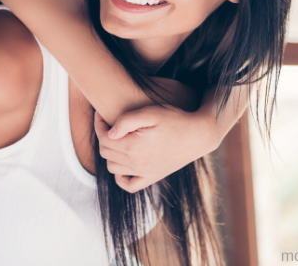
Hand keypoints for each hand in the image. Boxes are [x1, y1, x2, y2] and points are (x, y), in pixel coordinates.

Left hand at [94, 105, 219, 192]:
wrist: (198, 135)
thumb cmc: (175, 119)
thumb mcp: (150, 112)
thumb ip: (126, 120)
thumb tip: (110, 133)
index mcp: (133, 147)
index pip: (103, 139)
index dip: (99, 125)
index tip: (101, 114)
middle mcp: (136, 163)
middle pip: (105, 152)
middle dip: (103, 137)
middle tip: (108, 123)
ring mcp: (144, 172)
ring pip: (113, 167)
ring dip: (109, 153)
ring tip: (116, 139)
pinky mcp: (152, 177)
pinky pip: (129, 185)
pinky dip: (120, 177)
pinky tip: (123, 165)